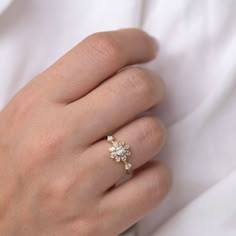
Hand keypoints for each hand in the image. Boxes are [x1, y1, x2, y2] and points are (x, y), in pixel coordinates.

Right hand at [0, 29, 170, 235]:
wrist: (0, 225)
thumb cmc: (14, 166)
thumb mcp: (29, 114)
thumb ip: (70, 85)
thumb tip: (121, 66)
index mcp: (38, 105)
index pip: (101, 52)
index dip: (135, 43)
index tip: (146, 49)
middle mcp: (56, 140)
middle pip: (137, 87)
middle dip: (153, 85)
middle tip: (147, 94)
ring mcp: (78, 184)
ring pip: (152, 133)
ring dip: (152, 132)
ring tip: (135, 140)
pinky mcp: (98, 221)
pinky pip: (156, 183)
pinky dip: (156, 175)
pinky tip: (139, 175)